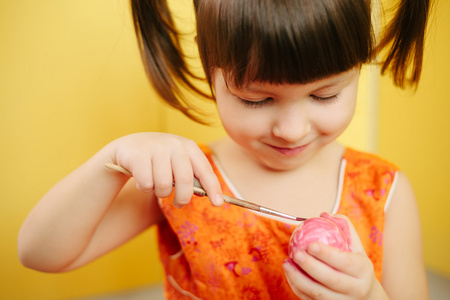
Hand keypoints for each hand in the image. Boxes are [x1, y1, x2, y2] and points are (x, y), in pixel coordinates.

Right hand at [109, 132, 223, 207]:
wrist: (129, 146)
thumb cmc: (159, 159)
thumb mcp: (177, 163)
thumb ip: (192, 176)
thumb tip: (207, 194)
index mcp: (189, 147)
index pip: (205, 170)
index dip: (213, 188)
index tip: (218, 203)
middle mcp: (174, 145)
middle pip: (185, 181)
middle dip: (183, 199)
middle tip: (178, 204)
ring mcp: (156, 148)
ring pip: (164, 186)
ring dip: (160, 193)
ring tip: (156, 186)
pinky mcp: (138, 156)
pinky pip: (146, 184)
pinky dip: (144, 188)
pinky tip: (142, 179)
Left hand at [283, 214, 388, 299]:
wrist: (366, 297)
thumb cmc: (356, 266)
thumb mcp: (356, 247)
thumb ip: (343, 227)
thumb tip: (324, 214)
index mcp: (363, 270)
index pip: (345, 262)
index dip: (327, 254)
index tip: (310, 244)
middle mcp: (356, 289)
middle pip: (331, 280)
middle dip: (311, 267)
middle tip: (296, 253)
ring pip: (318, 294)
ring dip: (299, 279)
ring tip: (287, 263)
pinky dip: (297, 288)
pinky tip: (289, 274)